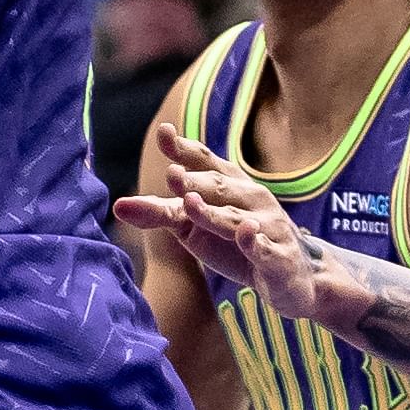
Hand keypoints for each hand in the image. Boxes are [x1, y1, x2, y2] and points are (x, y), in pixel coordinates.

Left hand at [114, 124, 327, 322]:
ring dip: (213, 212)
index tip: (163, 133)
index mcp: (228, 186)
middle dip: (194, 180)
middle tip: (170, 174)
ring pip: (235, 218)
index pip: (204, 162)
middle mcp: (250, 199)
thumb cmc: (233, 242)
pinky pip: (265, 249)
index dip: (184, 148)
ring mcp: (267, 228)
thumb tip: (117, 205)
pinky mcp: (278, 258)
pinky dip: (255, 242)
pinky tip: (247, 235)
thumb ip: (158, 213)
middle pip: (218, 187)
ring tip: (189, 203)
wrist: (292, 277)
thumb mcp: (192, 226)